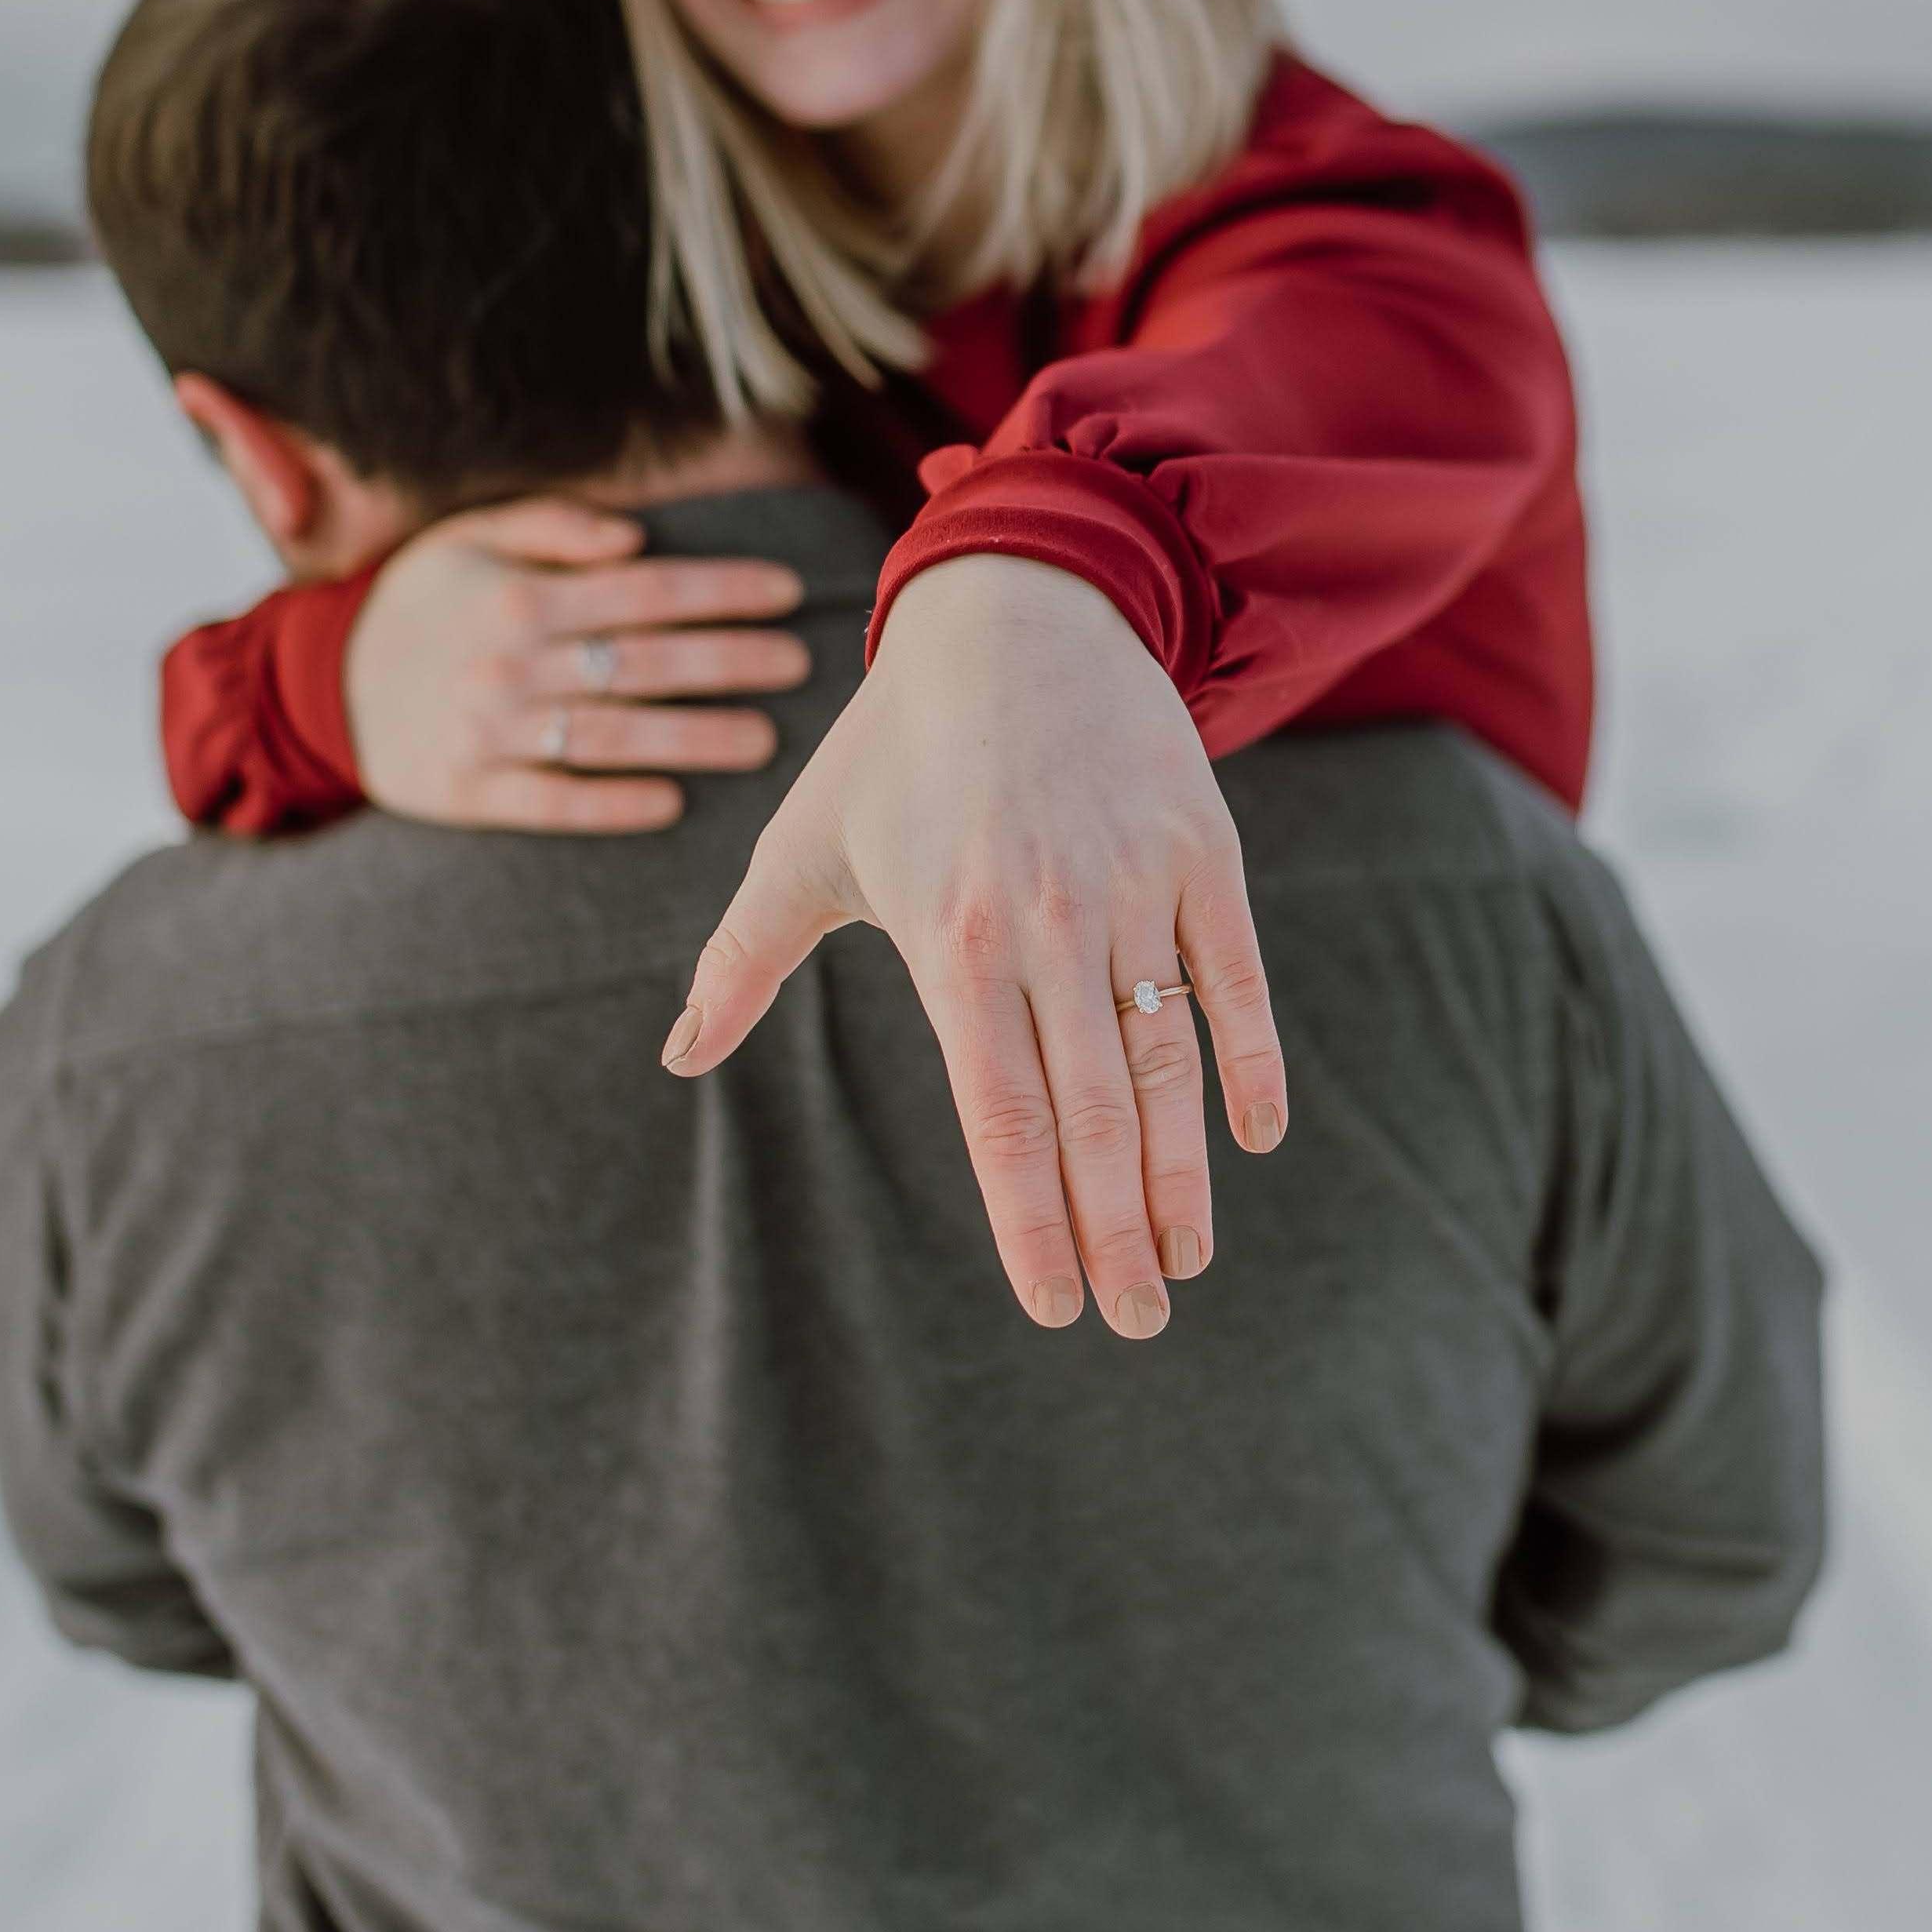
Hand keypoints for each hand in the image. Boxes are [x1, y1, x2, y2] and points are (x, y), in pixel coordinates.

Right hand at [345, 495, 813, 830]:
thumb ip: (554, 525)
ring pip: (610, 736)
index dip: (721, 589)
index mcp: (517, 593)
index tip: (787, 592)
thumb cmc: (425, 602)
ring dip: (693, 738)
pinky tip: (672, 802)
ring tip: (763, 740)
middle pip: (641, 662)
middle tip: (798, 664)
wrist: (324, 686)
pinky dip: (613, 803)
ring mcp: (487, 732)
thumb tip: (637, 535)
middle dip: (729, 662)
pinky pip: (553, 802)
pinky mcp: (469, 792)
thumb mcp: (471, 537)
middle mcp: (506, 662)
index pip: (643, 589)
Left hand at [660, 554, 1288, 1338]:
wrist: (1016, 612)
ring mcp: (1135, 888)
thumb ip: (740, 961)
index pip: (1001, 1121)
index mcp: (950, 942)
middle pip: (1094, 1117)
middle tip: (1136, 1319)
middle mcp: (1049, 926)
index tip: (1053, 1307)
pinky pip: (1238, 979)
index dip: (1031, 1226)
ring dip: (1184, 1177)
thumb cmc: (893, 748)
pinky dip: (1253, 1061)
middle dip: (1117, 1234)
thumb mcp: (800, 848)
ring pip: (1170, 1064)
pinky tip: (1254, 1139)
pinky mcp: (1204, 851)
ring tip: (1186, 1260)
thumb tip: (677, 1058)